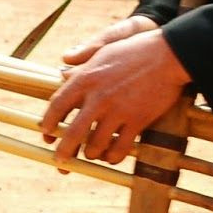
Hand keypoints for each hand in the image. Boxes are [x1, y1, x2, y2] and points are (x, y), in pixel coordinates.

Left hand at [39, 20, 186, 165]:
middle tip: (60, 161)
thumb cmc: (133, 51)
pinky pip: (120, 149)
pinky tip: (110, 156)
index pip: (57, 105)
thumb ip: (81, 66)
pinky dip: (112, 157)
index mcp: (85, 79)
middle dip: (64, 152)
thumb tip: (62, 73)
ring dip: (91, 154)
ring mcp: (118, 111)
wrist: (167, 55)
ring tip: (89, 155)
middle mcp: (98, 97)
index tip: (46, 133)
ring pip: (96, 145)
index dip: (48, 123)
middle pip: (72, 133)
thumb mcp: (102, 52)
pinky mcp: (137, 121)